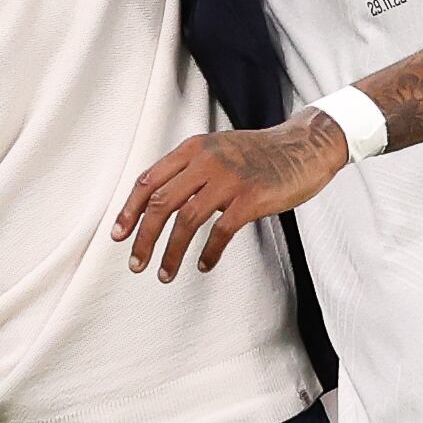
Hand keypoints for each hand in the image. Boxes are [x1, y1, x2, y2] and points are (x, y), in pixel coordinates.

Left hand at [112, 109, 349, 280]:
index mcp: (192, 149)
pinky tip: (202, 265)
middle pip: (160, 203)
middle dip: (143, 237)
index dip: (129, 210)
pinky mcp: (251, 197)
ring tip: (164, 274)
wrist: (303, 147)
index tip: (119, 235)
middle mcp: (206, 161)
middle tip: (136, 263)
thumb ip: (189, 171)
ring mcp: (229, 179)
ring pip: (186, 220)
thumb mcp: (216, 150)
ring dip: (171, 252)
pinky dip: (208, 252)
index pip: (148, 181)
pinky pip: (221, 231)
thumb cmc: (259, 154)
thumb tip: (159, 204)